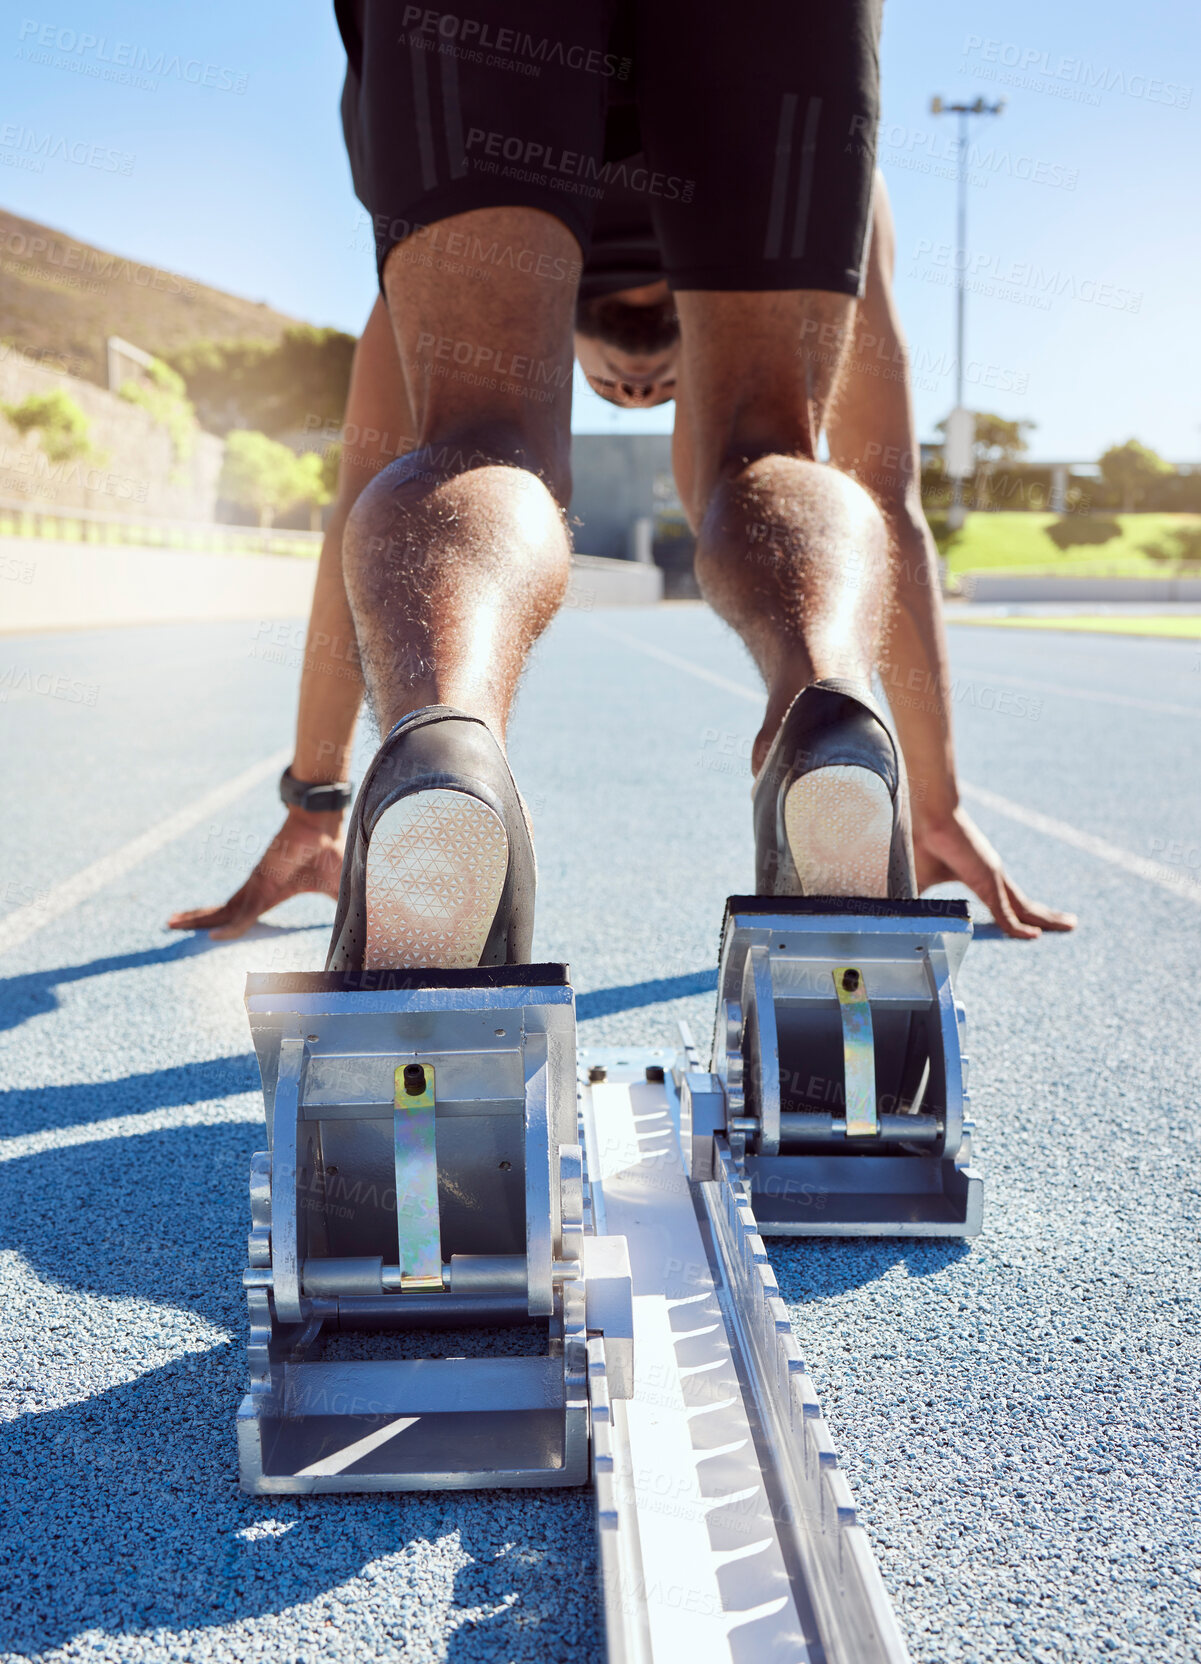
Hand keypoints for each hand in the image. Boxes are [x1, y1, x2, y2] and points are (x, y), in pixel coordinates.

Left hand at [168, 809, 344, 940]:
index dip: (227, 926)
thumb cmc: (329, 853)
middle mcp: (258, 891)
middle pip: (223, 911)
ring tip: (169, 923)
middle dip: (197, 918)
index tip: (212, 935)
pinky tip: (211, 935)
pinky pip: (242, 913)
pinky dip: (229, 927)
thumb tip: (360, 928)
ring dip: (197, 919)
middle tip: (170, 924)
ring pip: (223, 912)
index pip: (243, 914)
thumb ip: (342, 908)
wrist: (323, 827)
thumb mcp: (335, 889)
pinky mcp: (260, 883)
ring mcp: (256, 886)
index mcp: (271, 893)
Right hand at [913, 805, 1076, 939]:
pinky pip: (1006, 912)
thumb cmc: (922, 846)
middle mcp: (993, 878)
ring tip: (1071, 924)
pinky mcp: (989, 881)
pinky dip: (1018, 928)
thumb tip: (906, 922)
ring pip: (1026, 907)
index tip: (1030, 929)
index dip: (1019, 918)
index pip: (1005, 904)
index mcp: (980, 879)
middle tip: (1066, 924)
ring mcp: (994, 879)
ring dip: (1048, 919)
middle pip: (1024, 905)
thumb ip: (921, 905)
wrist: (929, 819)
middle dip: (1045, 917)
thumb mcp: (921, 885)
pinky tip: (1031, 937)